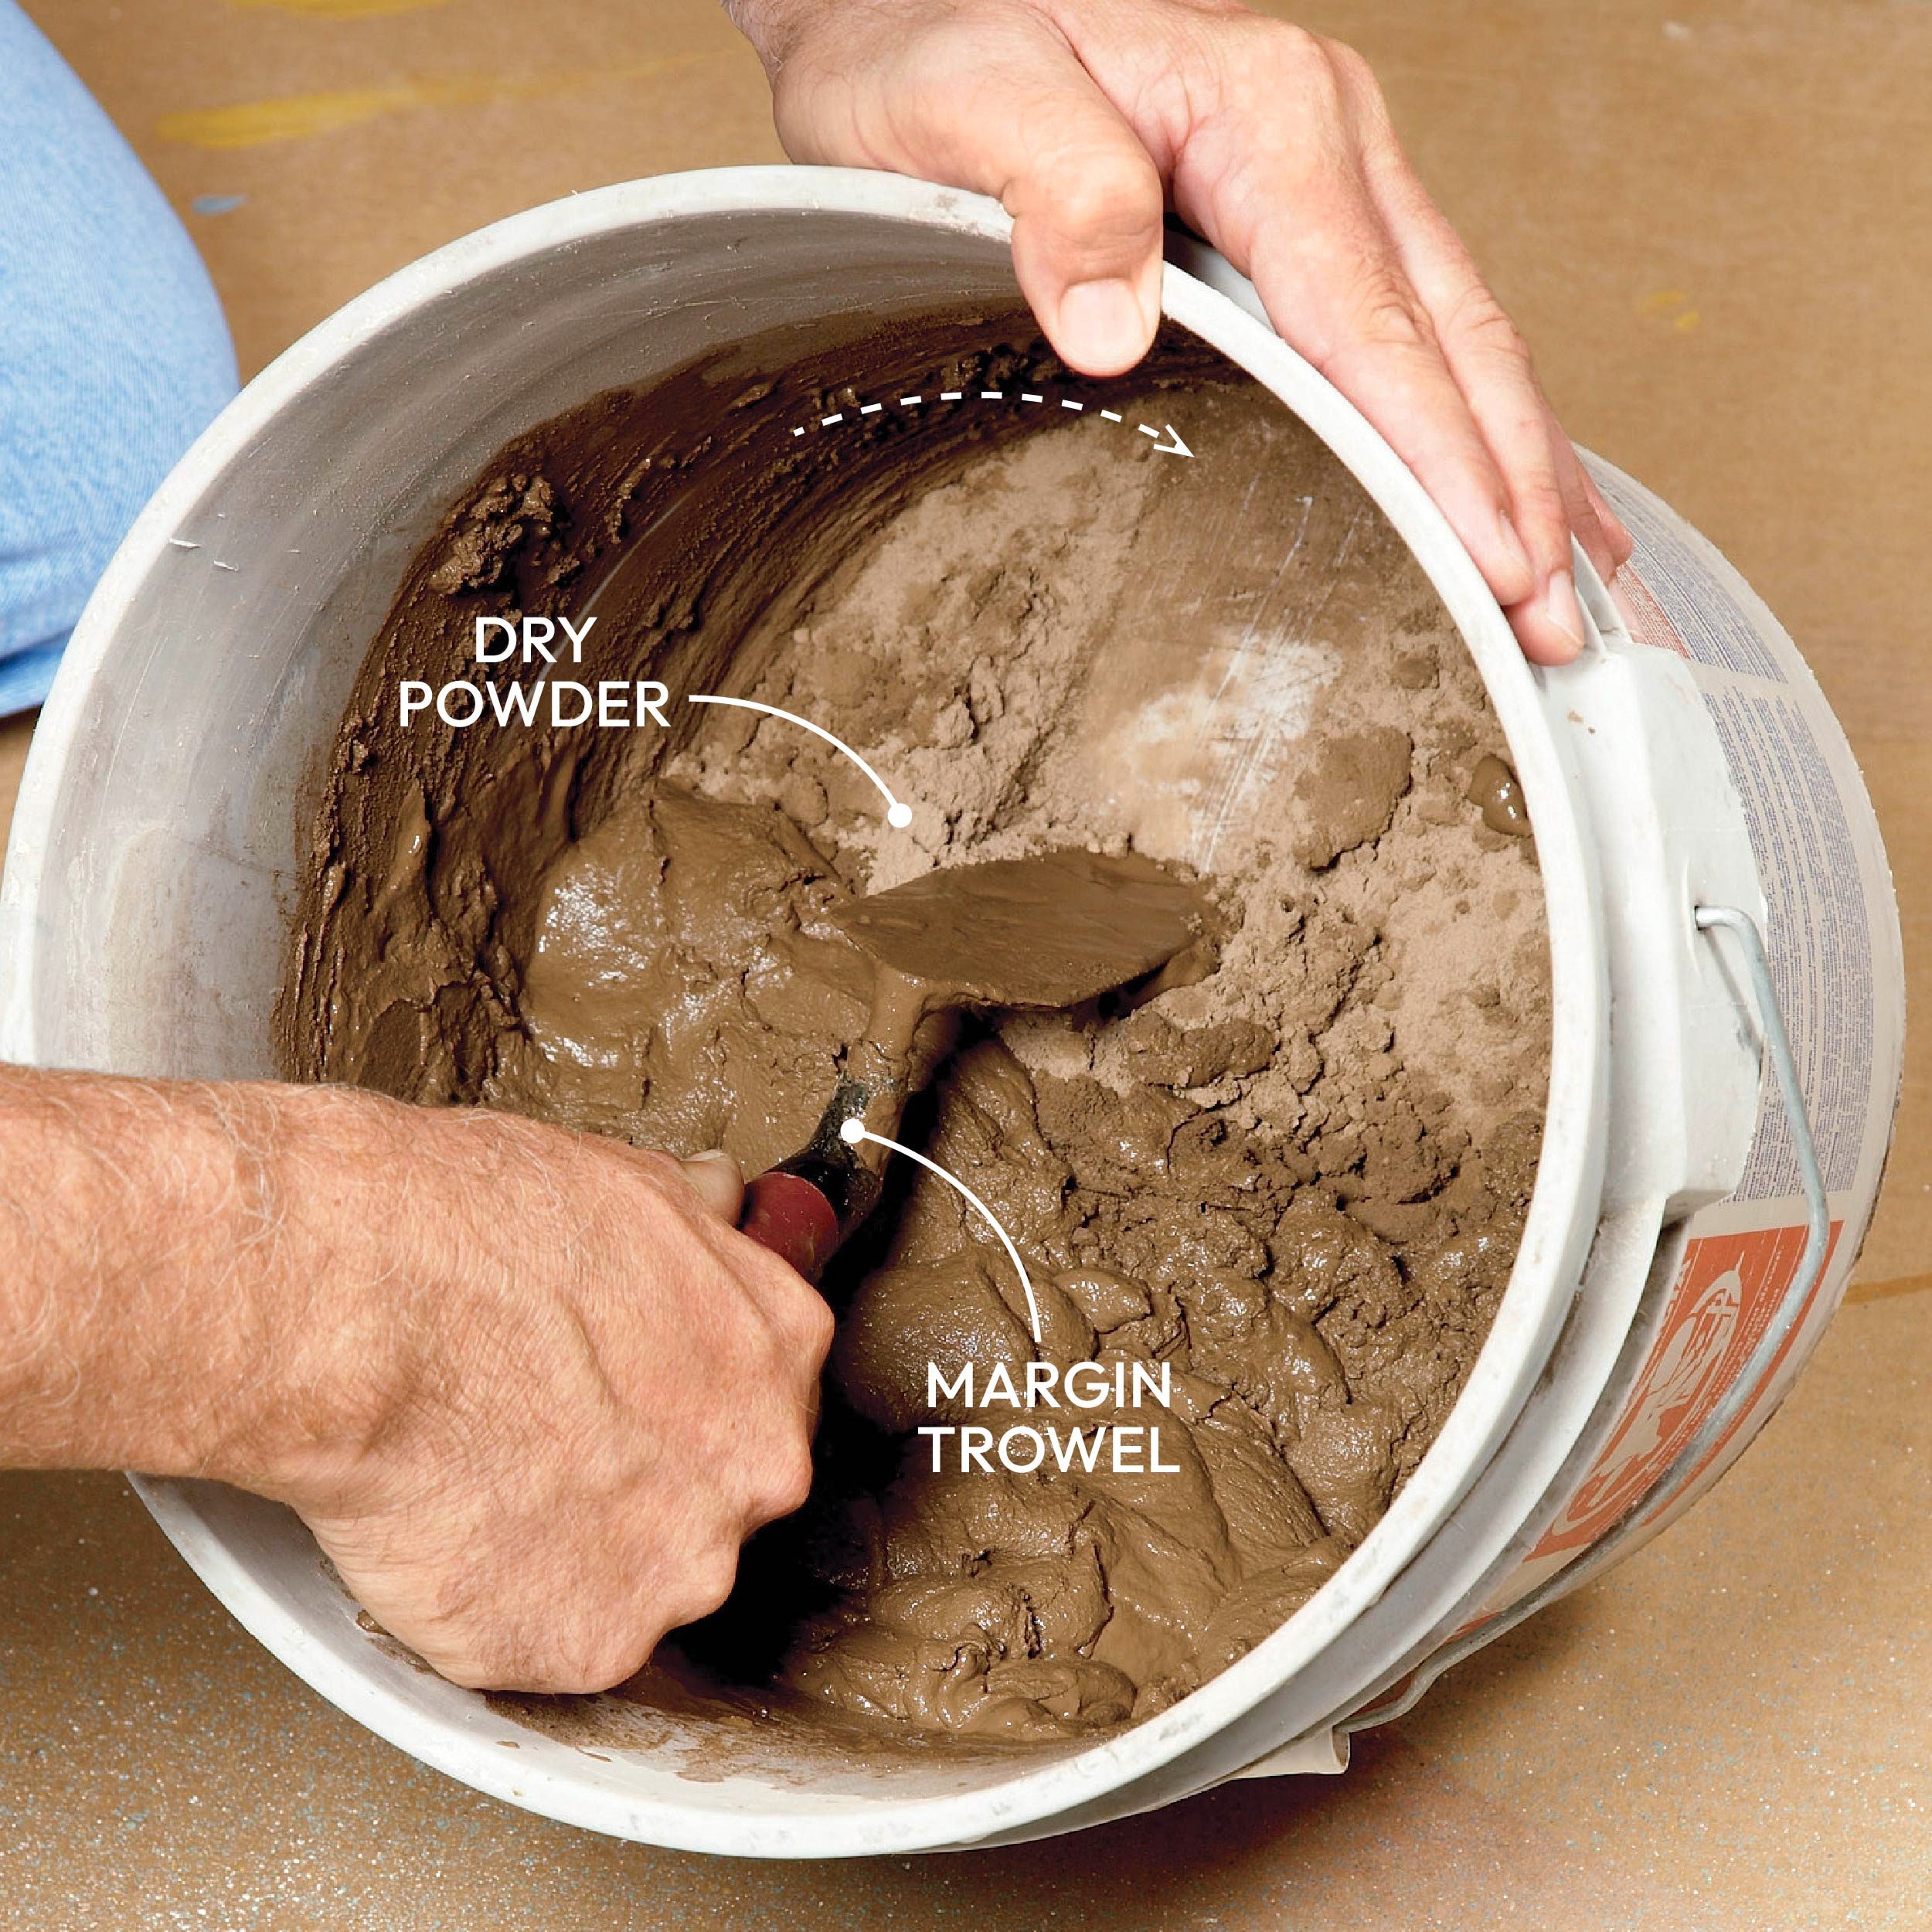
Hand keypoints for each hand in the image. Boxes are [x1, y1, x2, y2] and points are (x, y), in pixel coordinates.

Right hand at [0, 1069, 828, 1693]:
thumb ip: (697, 1220)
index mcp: (778, 1349)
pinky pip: (553, 1643)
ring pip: (644, 1578)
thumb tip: (721, 1199)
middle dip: (643, 1481)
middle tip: (546, 1442)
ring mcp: (679, 1565)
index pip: (764, 1396)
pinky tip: (457, 1542)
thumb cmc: (469, 1235)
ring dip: (579, 1552)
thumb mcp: (622, 1179)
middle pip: (717, 1497)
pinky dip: (503, 1612)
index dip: (682, 1398)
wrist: (361, 1314)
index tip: (627, 1397)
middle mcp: (756, 1468)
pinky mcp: (586, 1646)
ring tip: (489, 1487)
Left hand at [728, 0, 1630, 663]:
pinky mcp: (1311, 207)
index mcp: (1265, 113)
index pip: (1373, 322)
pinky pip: (1422, 321)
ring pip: (1462, 333)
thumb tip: (1115, 326)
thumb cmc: (933, 39)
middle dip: (1515, 488)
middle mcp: (1325, 135)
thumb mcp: (965, 98)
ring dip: (1523, 464)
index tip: (1493, 564)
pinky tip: (1516, 481)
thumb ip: (1053, 193)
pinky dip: (1478, 415)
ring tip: (1568, 583)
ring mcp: (1332, 169)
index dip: (1441, 456)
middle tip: (1551, 622)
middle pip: (1454, 335)